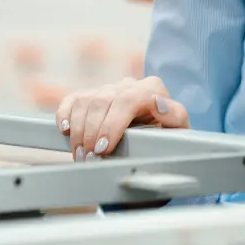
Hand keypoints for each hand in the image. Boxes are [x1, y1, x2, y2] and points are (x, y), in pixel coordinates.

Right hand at [54, 76, 187, 159]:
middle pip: (103, 101)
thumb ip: (174, 116)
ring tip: (81, 156)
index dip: (112, 124)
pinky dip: (65, 114)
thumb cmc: (168, 137)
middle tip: (89, 159)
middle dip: (92, 133)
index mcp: (152, 89)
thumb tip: (159, 104)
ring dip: (78, 131)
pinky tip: (65, 132)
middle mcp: (129, 85)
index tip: (103, 149)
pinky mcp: (91, 96)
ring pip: (85, 101)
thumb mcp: (178, 131)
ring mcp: (108, 89)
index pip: (128, 99)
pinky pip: (73, 100)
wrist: (156, 141)